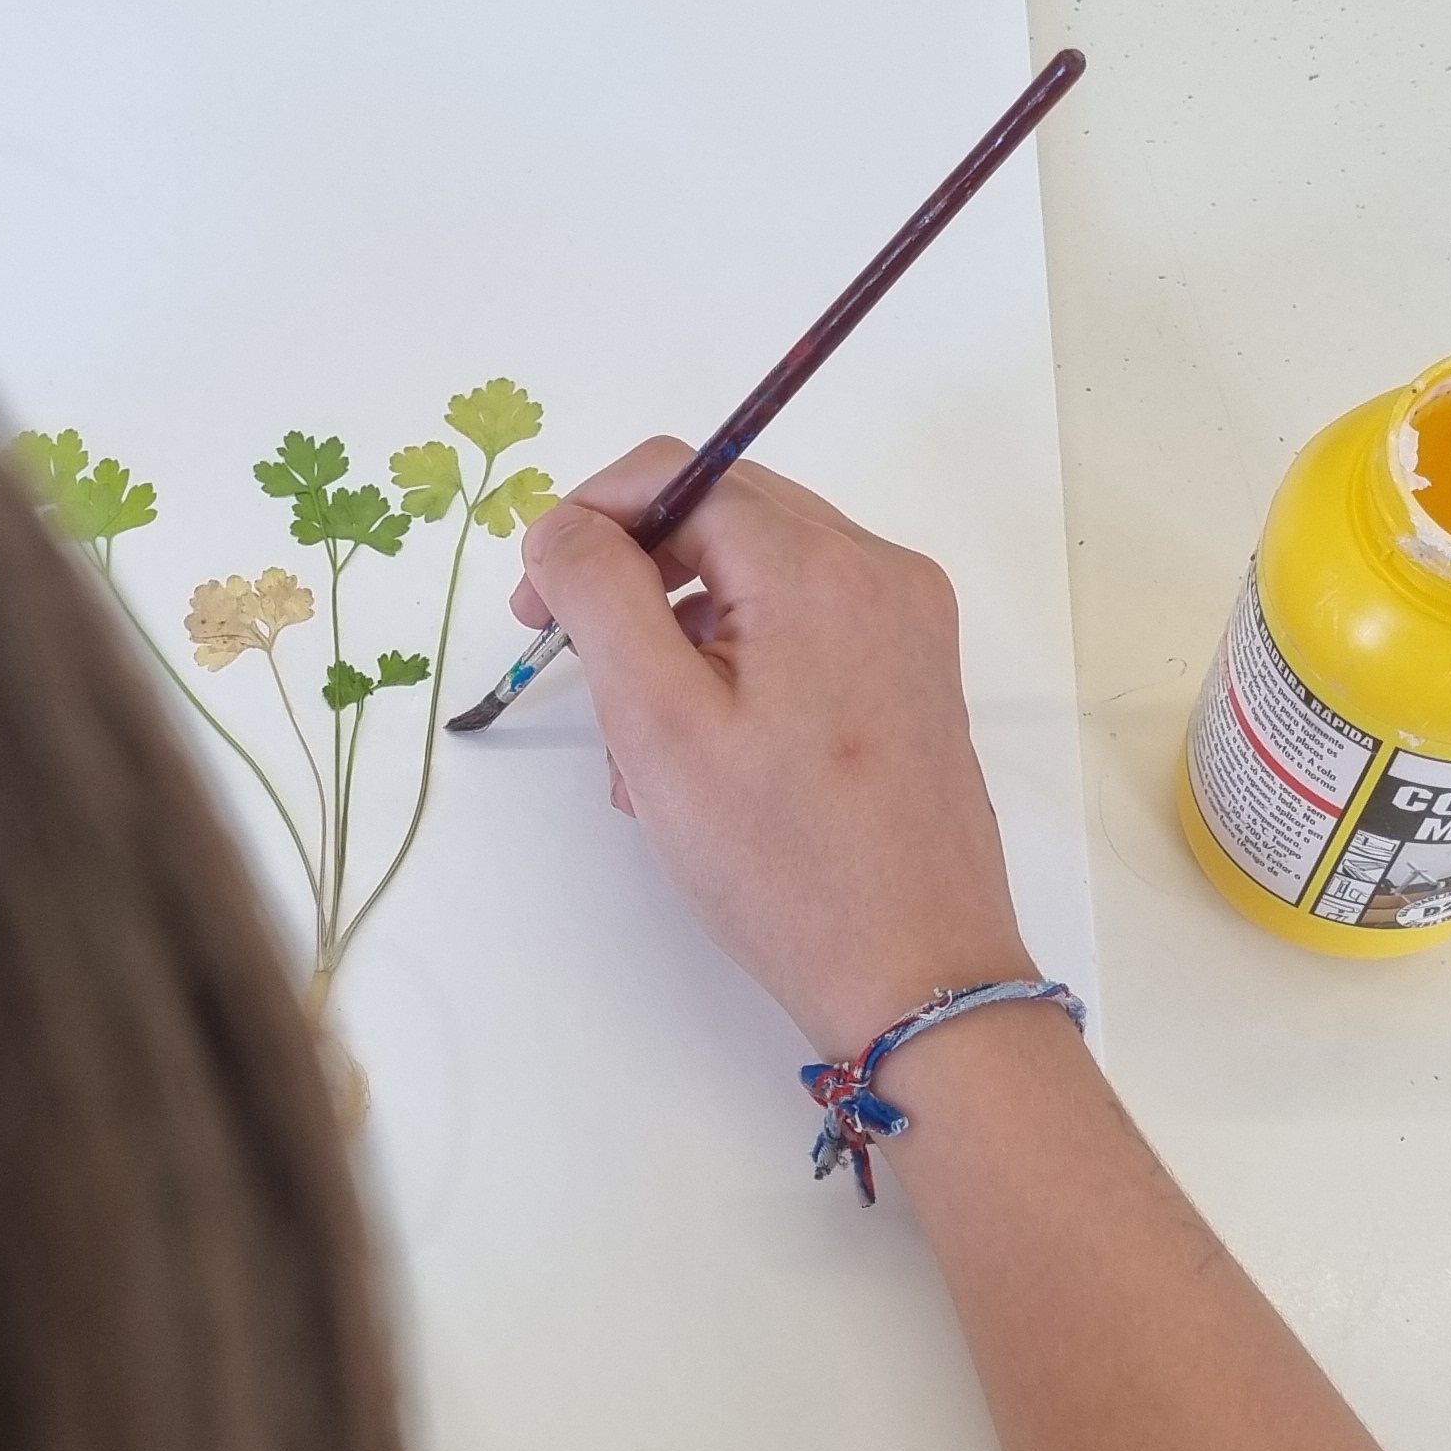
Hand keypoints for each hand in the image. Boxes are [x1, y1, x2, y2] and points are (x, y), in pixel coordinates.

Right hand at [512, 440, 1032, 1064]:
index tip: (534, 601)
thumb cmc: (780, 861)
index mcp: (821, 567)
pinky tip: (700, 754)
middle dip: (632, 576)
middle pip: (723, 515)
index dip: (589, 519)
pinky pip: (800, 622)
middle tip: (567, 654)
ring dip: (677, 629)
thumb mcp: (658, 722)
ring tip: (640, 743)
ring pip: (756, 573)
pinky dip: (733, 660)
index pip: (680, 474)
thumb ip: (598, 594)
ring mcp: (905, 622)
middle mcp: (880, 570)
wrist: (917, 977)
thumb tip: (563, 525)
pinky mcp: (910, 673)